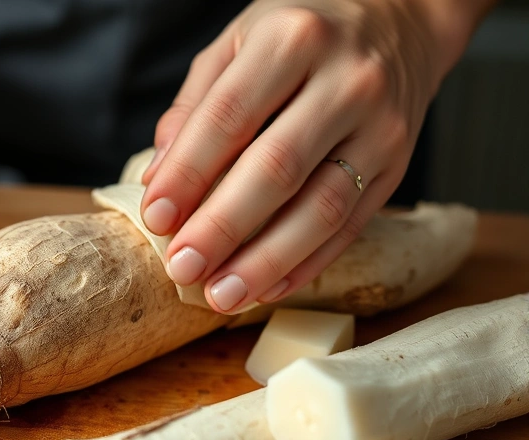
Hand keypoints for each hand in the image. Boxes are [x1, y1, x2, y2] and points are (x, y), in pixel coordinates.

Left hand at [139, 0, 494, 312]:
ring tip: (221, 295)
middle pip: (276, 168)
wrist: (401, 20)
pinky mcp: (399, 165)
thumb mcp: (239, 41)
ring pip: (321, 208)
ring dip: (266, 261)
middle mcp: (346, 81)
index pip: (230, 116)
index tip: (155, 217)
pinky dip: (306, 264)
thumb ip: (195, 106)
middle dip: (223, 227)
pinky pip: (351, 226)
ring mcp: (381, 126)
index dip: (189, 173)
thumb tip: (158, 177)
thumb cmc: (302, 32)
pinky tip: (267, 288)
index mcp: (292, 39)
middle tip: (182, 268)